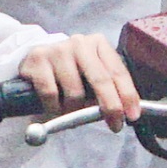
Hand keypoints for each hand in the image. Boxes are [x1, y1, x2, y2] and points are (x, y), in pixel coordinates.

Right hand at [18, 33, 144, 121]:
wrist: (34, 62)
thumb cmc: (68, 73)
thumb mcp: (90, 75)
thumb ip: (106, 89)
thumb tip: (123, 113)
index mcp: (98, 44)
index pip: (118, 72)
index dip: (127, 95)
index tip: (132, 116)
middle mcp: (80, 43)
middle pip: (101, 80)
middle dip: (110, 106)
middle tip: (114, 125)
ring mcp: (58, 49)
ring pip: (75, 92)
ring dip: (74, 110)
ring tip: (69, 110)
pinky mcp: (38, 59)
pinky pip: (52, 94)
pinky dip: (54, 107)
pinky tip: (53, 107)